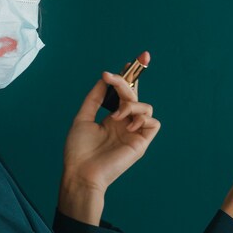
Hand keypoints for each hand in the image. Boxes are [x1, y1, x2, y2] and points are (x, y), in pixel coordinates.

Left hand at [58, 52, 160, 223]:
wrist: (81, 173)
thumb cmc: (78, 151)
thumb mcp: (83, 117)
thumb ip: (95, 98)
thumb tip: (104, 78)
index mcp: (112, 119)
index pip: (125, 94)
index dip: (131, 77)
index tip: (134, 60)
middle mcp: (125, 124)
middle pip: (133, 95)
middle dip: (126, 82)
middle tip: (112, 78)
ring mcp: (133, 133)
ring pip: (146, 107)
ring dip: (131, 104)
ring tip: (115, 116)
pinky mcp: (141, 143)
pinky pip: (153, 122)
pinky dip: (141, 118)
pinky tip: (126, 125)